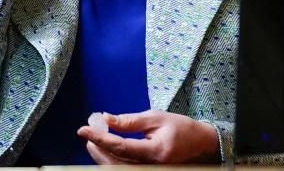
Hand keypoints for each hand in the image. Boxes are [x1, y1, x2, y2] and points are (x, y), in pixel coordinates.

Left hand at [76, 110, 219, 164]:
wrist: (200, 144)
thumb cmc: (180, 128)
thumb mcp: (155, 117)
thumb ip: (129, 121)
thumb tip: (105, 118)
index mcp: (156, 152)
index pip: (120, 147)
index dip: (100, 138)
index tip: (83, 129)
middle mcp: (152, 166)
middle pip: (116, 163)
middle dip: (98, 148)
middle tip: (87, 132)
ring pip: (118, 168)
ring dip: (102, 154)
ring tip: (93, 137)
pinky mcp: (148, 170)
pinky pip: (125, 167)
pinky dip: (111, 158)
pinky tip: (104, 146)